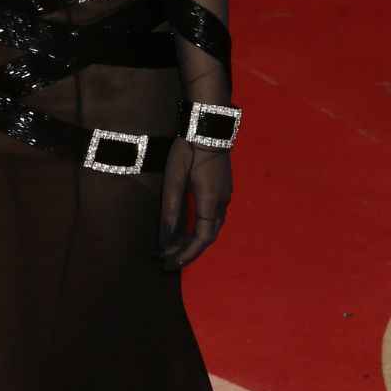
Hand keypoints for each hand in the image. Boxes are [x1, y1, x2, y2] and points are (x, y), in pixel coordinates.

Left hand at [158, 137, 231, 269]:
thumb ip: (171, 211)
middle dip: (189, 251)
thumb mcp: (174, 180)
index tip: (171, 263)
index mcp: (211, 202)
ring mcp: (225, 194)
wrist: (207, 126)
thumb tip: (165, 240)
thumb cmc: (189, 151)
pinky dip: (198, 228)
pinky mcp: (222, 188)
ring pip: (211, 227)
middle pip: (208, 236)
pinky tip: (185, 229)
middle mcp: (222, 202)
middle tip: (169, 261)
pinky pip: (212, 217)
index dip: (187, 254)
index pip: (202, 239)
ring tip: (174, 248)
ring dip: (194, 240)